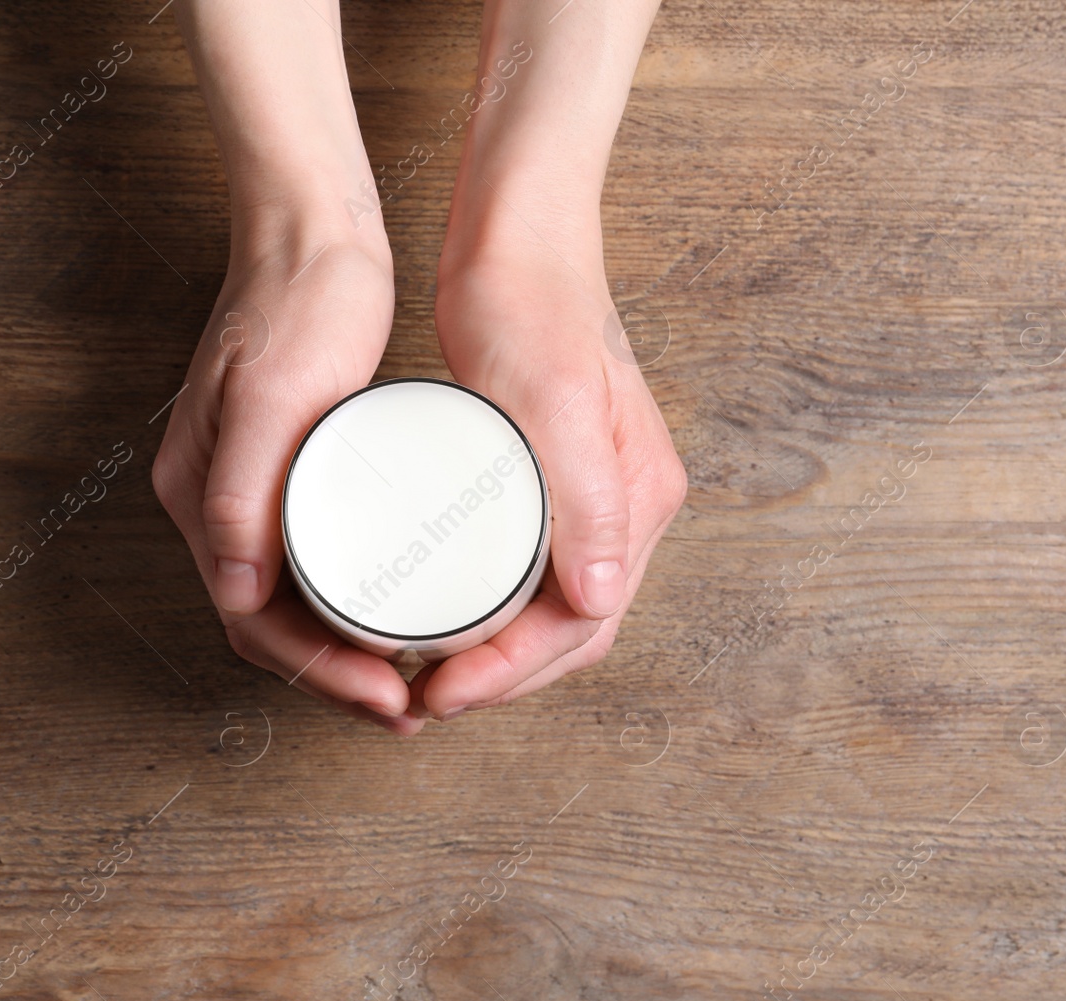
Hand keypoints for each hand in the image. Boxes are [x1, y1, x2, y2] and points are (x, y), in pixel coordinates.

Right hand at [151, 227, 426, 735]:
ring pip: (292, 604)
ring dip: (343, 655)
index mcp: (202, 494)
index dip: (318, 673)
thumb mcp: (275, 392)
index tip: (388, 697)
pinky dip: (347, 608)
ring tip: (408, 682)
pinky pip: (310, 565)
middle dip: (335, 679)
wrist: (309, 230)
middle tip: (409, 709)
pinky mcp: (287, 472)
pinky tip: (395, 615)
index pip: (252, 620)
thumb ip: (243, 489)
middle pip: (271, 626)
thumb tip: (239, 591)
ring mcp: (251, 490)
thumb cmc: (297, 300)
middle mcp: (217, 504)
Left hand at [413, 239, 688, 720]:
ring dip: (502, 656)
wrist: (519, 237)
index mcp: (638, 497)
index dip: (513, 674)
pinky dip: (499, 613)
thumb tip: (600, 601)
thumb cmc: (529, 302)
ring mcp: (595, 495)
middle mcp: (627, 506)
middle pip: (574, 631)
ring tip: (432, 675)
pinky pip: (537, 573)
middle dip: (505, 679)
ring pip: (556, 610)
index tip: (445, 693)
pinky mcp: (557, 480)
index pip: (584, 624)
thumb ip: (586, 498)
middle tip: (427, 699)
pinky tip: (450, 617)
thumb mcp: (551, 399)